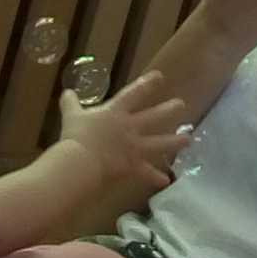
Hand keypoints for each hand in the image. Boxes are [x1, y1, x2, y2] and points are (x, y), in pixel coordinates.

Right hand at [59, 70, 189, 201]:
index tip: (160, 76)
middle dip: (168, 110)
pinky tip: (166, 180)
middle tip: (182, 104)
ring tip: (189, 139)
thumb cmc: (76, 135)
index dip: (147, 84)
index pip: (134, 93)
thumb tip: (66, 92)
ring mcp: (134, 147)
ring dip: (175, 141)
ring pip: (159, 143)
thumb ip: (71, 103)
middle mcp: (130, 127)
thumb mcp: (71, 115)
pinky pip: (146, 172)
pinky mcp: (132, 165)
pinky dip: (155, 177)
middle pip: (153, 117)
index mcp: (116, 112)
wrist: (81, 160)